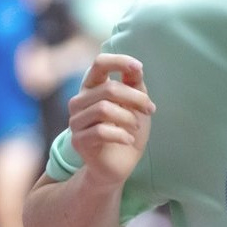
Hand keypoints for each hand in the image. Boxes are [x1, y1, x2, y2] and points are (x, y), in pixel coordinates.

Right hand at [68, 53, 154, 186]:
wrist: (120, 164)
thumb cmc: (127, 131)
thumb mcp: (136, 105)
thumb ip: (134, 85)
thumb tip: (135, 68)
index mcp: (92, 88)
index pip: (99, 64)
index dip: (118, 61)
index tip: (138, 68)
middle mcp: (79, 101)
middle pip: (109, 89)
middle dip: (136, 98)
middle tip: (150, 109)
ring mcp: (76, 121)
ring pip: (104, 109)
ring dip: (128, 118)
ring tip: (136, 127)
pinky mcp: (78, 140)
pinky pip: (101, 131)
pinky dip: (121, 135)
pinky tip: (128, 140)